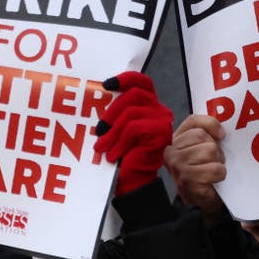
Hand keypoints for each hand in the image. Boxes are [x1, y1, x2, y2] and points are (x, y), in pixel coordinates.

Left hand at [93, 72, 172, 196]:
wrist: (134, 180)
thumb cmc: (123, 156)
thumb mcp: (115, 130)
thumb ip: (114, 113)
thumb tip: (96, 98)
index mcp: (148, 105)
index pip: (141, 82)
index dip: (125, 78)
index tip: (106, 84)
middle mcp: (159, 109)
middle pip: (134, 95)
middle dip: (111, 112)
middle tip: (98, 130)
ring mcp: (162, 121)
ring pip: (132, 112)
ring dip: (112, 132)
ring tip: (101, 147)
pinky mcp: (161, 132)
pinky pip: (134, 128)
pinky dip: (119, 142)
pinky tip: (112, 155)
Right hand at [165, 114, 227, 224]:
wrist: (202, 200)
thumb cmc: (204, 170)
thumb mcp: (203, 146)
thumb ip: (206, 132)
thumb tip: (220, 131)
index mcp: (175, 140)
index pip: (193, 121)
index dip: (211, 125)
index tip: (221, 136)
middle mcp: (171, 152)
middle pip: (202, 137)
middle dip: (215, 149)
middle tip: (213, 161)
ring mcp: (177, 167)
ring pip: (209, 151)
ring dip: (218, 162)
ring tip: (212, 170)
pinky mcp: (186, 181)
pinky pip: (214, 169)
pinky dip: (219, 175)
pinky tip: (212, 180)